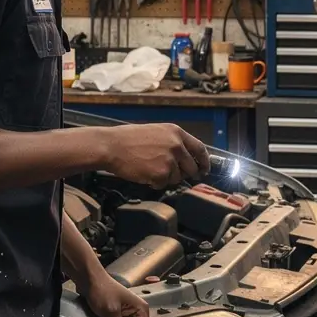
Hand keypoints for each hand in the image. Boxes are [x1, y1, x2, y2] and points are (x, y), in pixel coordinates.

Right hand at [94, 123, 209, 187]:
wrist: (111, 146)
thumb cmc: (128, 139)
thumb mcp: (156, 132)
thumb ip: (173, 142)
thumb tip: (186, 157)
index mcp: (176, 133)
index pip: (200, 148)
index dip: (204, 161)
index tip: (204, 169)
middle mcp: (177, 145)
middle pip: (192, 167)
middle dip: (185, 174)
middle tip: (173, 175)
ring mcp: (170, 160)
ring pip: (177, 178)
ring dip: (166, 178)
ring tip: (150, 169)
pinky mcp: (162, 174)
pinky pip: (164, 184)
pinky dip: (155, 183)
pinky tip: (144, 173)